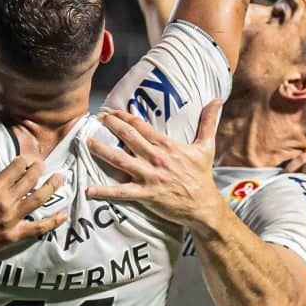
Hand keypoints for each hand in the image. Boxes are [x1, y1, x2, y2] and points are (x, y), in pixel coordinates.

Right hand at [0, 135, 68, 264]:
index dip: (23, 161)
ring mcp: (12, 219)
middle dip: (39, 169)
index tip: (25, 159)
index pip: (16, 168)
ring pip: (39, 199)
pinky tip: (64, 214)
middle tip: (43, 164)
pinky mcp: (15, 234)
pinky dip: (53, 221)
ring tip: (60, 178)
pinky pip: (39, 228)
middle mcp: (6, 202)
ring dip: (51, 187)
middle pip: (30, 180)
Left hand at [88, 101, 226, 229]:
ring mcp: (150, 176)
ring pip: (121, 160)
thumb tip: (218, 99)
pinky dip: (105, 191)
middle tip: (97, 118)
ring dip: (102, 150)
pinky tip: (89, 190)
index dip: (124, 116)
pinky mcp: (146, 194)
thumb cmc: (202, 176)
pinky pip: (122, 192)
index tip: (112, 112)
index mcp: (167, 145)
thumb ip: (208, 122)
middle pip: (128, 137)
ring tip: (87, 142)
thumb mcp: (206, 146)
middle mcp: (157, 158)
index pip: (141, 126)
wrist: (203, 205)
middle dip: (111, 125)